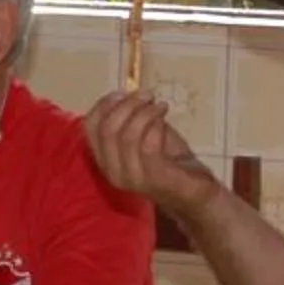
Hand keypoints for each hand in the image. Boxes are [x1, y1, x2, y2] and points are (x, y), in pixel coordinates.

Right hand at [82, 90, 219, 218]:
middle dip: (127, 105)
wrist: (194, 191)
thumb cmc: (168, 161)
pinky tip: (164, 119)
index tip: (124, 92)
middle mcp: (113, 172)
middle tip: (147, 95)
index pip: (89, 127)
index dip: (104, 104)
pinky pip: (148, 145)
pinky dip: (155, 125)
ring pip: (127, 136)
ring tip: (159, 106)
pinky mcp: (155, 178)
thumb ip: (129, 119)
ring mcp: (133, 178)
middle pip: (107, 129)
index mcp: (105, 160)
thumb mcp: (143, 136)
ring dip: (144, 113)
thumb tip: (126, 94)